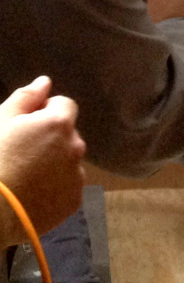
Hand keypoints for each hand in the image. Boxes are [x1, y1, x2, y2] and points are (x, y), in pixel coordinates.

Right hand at [0, 77, 85, 243]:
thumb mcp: (0, 120)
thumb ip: (25, 98)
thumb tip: (45, 82)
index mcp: (59, 123)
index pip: (64, 105)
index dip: (44, 112)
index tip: (24, 126)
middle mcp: (76, 146)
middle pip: (67, 134)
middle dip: (50, 138)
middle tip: (20, 152)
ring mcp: (77, 175)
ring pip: (68, 160)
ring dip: (54, 162)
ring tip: (24, 175)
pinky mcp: (73, 200)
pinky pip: (67, 186)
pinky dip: (55, 187)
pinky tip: (31, 194)